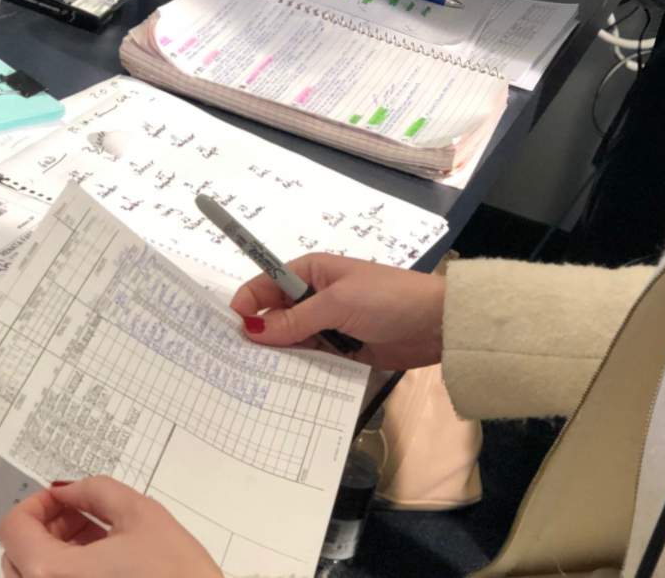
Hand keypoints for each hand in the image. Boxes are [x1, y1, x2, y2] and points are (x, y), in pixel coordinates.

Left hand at [0, 478, 221, 577]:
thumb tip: (66, 490)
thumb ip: (95, 491)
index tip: (63, 496)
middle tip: (83, 511)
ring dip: (57, 548)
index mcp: (51, 573)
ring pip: (34, 574)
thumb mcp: (139, 513)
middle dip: (48, 525)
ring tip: (100, 535)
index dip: (37, 503)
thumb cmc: (175, 575)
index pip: (13, 528)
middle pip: (18, 554)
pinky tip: (103, 560)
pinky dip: (67, 570)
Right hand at [231, 254, 444, 369]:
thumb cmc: (386, 299)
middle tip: (231, 367)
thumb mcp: (338, 303)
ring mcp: (328, 326)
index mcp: (311, 272)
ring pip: (290, 343)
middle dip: (257, 337)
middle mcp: (315, 297)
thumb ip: (295, 319)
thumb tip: (251, 330)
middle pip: (275, 317)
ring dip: (277, 359)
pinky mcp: (341, 352)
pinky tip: (280, 392)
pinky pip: (311, 362)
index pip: (266, 284)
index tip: (228, 333)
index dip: (246, 305)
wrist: (436, 324)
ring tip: (249, 384)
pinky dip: (299, 373)